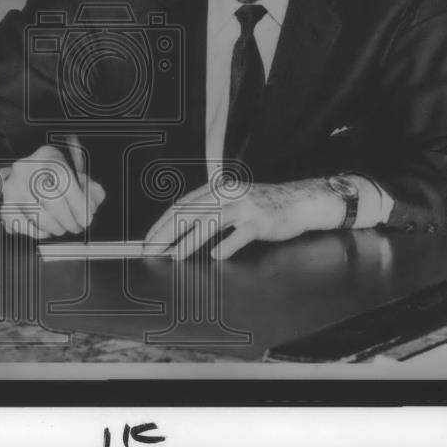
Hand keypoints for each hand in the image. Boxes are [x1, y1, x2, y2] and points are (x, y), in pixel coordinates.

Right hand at [0, 145, 105, 238]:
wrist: (25, 177)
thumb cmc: (53, 177)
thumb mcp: (74, 175)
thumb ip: (89, 188)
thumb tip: (91, 204)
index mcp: (48, 156)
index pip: (64, 178)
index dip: (78, 202)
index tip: (87, 217)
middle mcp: (27, 168)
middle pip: (50, 199)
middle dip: (69, 219)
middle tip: (77, 226)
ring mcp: (13, 187)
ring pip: (38, 215)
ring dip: (56, 228)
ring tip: (63, 227)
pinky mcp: (6, 205)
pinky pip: (23, 226)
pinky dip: (38, 232)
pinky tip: (47, 230)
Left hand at [142, 177, 342, 259]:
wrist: (297, 201)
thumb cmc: (262, 205)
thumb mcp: (232, 200)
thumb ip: (210, 210)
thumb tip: (181, 229)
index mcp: (217, 189)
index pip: (182, 205)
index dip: (162, 222)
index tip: (149, 239)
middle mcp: (227, 195)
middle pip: (190, 212)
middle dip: (167, 232)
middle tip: (152, 249)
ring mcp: (244, 207)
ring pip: (211, 222)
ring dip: (190, 241)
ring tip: (175, 256)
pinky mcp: (260, 221)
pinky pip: (240, 234)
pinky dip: (227, 245)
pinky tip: (216, 256)